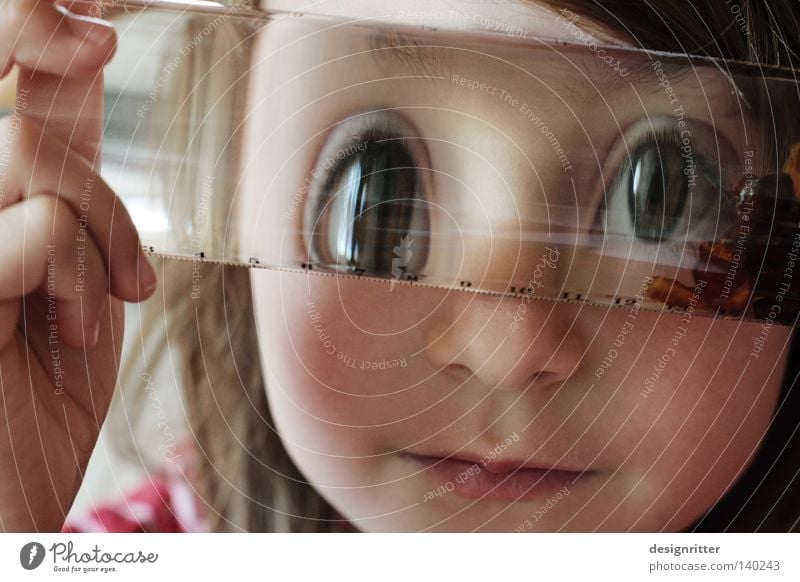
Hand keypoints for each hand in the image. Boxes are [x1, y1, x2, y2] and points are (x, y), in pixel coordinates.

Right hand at [0, 0, 155, 530]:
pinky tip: (78, 325)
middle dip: (42, 40)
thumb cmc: (42, 381)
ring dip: (102, 226)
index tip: (85, 1)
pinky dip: (86, 274)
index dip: (23, 9)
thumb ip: (70, 167)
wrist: (15, 488)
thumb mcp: (75, 261)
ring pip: (26, 150)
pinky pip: (37, 226)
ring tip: (112, 297)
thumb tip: (81, 59)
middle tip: (102, 50)